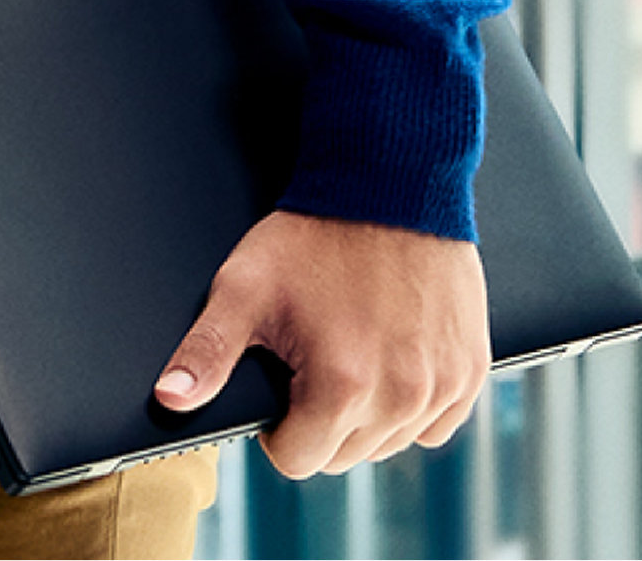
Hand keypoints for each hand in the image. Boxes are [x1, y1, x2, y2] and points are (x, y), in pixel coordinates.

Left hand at [151, 211, 488, 477]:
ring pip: (390, 442)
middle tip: (317, 356)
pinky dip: (414, 405)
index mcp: (341, 387)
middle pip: (344, 456)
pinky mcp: (471, 370)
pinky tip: (393, 357)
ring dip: (369, 415)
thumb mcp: (244, 287)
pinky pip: (437, 422)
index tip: (284, 381)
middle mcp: (400, 398)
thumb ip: (206, 352)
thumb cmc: (313, 234)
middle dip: (322, 420)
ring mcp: (442, 386)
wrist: (389, 181)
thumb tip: (171, 399)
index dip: (279, 426)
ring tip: (354, 349)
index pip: (297, 460)